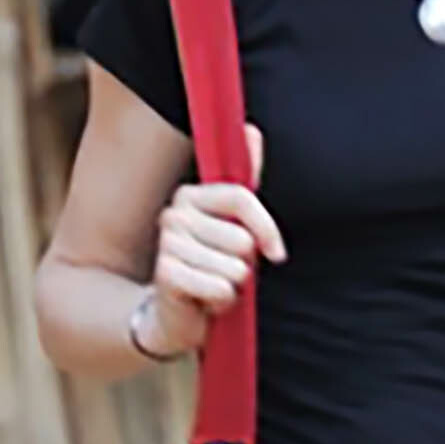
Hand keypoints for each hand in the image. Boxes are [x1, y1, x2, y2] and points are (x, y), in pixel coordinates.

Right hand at [135, 122, 282, 350]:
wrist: (173, 314)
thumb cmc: (210, 267)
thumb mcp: (234, 227)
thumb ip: (245, 184)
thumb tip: (251, 129)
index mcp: (193, 196)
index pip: (243, 199)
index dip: (267, 230)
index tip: (277, 255)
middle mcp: (175, 213)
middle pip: (242, 239)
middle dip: (244, 266)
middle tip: (223, 272)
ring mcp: (168, 242)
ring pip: (234, 268)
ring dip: (232, 287)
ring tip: (213, 286)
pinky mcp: (166, 273)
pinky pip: (219, 288)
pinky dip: (220, 302)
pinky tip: (204, 300)